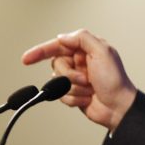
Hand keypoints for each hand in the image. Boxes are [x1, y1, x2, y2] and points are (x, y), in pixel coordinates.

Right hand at [21, 29, 136, 132]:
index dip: (41, 51)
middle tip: (86, 78)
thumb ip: (82, 38)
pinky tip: (87, 98)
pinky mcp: (73, 92)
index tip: (26, 59)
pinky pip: (61, 96)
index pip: (58, 45)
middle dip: (70, 75)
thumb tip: (61, 36)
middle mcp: (80, 61)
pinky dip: (73, 99)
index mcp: (87, 48)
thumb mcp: (103, 52)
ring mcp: (76, 78)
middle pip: (57, 64)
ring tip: (90, 89)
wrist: (118, 107)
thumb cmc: (115, 80)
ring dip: (74, 88)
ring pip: (57, 82)